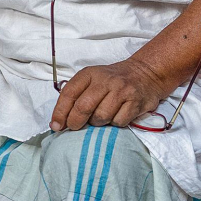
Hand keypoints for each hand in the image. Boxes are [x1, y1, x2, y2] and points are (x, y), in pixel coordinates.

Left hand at [49, 58, 167, 131]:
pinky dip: (114, 123)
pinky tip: (116, 116)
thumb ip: (76, 96)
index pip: (69, 94)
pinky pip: (119, 122)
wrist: (145, 73)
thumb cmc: (112, 80)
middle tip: (74, 127)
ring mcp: (121, 91)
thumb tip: (59, 121)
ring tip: (100, 117)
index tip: (55, 126)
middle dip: (75, 121)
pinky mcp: (135, 102)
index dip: (60, 112)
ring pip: (101, 117)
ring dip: (97, 123)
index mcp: (89, 74)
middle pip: (83, 107)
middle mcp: (105, 81)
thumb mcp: (92, 79)